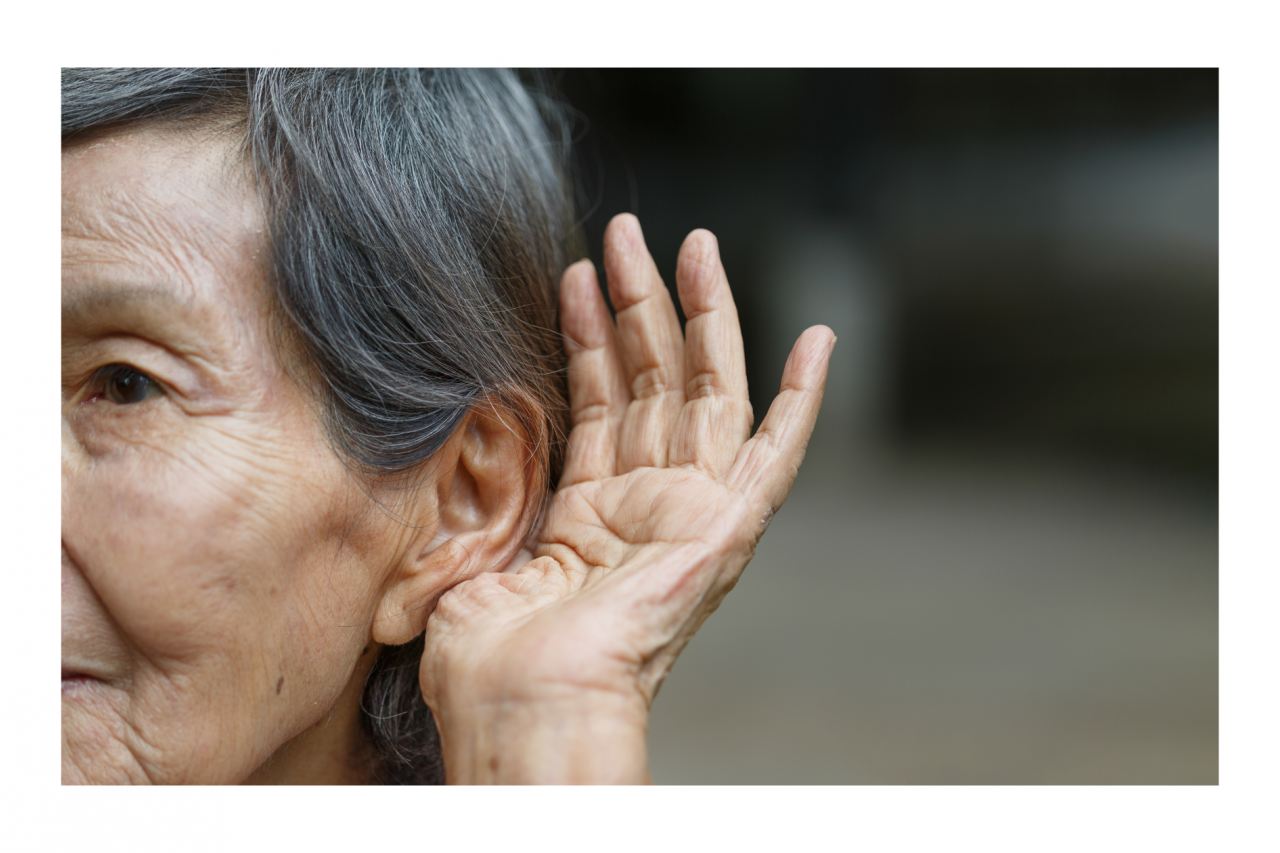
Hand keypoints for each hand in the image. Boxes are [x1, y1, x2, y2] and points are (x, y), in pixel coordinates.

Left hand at [419, 214, 834, 782]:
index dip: (589, 338)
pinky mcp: (728, 530)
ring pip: (702, 393)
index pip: (599, 406)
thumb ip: (479, 487)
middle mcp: (644, 508)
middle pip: (653, 382)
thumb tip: (450, 434)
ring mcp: (689, 516)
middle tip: (627, 232)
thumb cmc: (486, 656)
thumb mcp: (465, 548)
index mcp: (587, 518)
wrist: (526, 705)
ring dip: (695, 315)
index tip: (578, 276)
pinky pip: (776, 455)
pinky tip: (817, 340)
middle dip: (639, 303)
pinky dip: (802, 400)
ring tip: (680, 241)